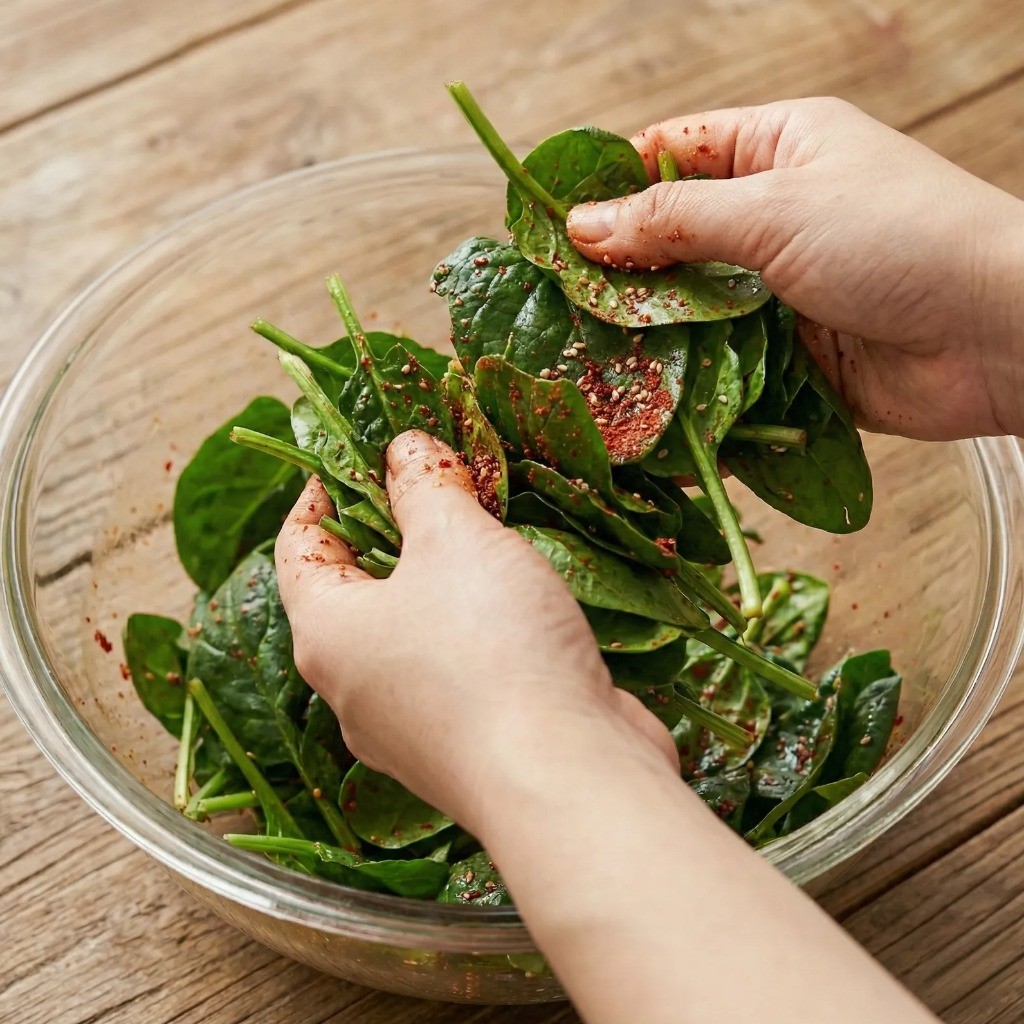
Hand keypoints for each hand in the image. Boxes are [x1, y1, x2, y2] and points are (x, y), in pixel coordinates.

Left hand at [274, 429, 675, 830]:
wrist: (563, 778)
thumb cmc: (489, 648)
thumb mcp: (455, 539)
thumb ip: (425, 486)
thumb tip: (405, 451)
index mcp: (326, 635)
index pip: (298, 548)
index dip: (323, 493)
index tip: (354, 455)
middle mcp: (353, 690)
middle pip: (355, 592)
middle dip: (391, 533)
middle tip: (432, 486)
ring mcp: (409, 729)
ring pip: (410, 634)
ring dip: (440, 583)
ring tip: (485, 537)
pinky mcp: (465, 748)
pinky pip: (456, 672)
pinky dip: (476, 631)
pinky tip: (520, 607)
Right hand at [567, 98, 1023, 440]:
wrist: (1000, 336)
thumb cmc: (900, 239)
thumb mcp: (775, 210)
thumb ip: (673, 221)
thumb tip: (583, 227)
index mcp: (775, 151)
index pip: (670, 154)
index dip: (607, 184)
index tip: (546, 225)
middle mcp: (774, 217)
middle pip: (671, 241)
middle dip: (618, 276)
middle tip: (552, 310)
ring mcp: (781, 291)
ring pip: (692, 312)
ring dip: (648, 340)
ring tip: (584, 366)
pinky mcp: (790, 357)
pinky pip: (723, 369)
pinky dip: (688, 388)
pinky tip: (644, 409)